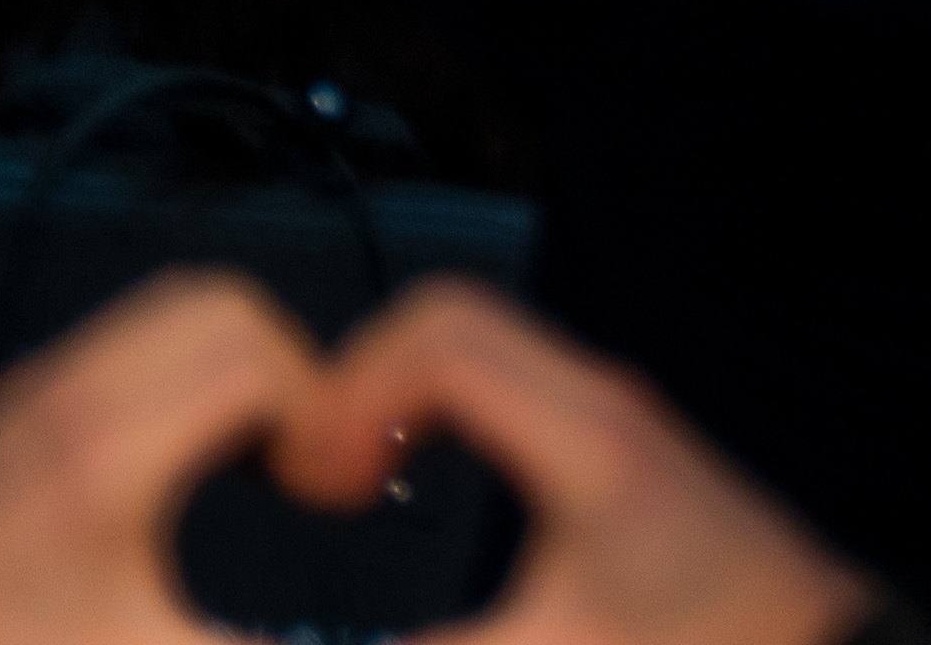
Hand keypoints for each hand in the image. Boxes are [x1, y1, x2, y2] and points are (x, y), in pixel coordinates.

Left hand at [0, 272, 327, 644]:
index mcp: (103, 447)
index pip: (251, 346)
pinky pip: (113, 351)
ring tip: (258, 471)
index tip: (331, 491)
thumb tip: (354, 637)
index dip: (325, 407)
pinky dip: (172, 382)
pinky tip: (180, 475)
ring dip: (228, 371)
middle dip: (287, 371)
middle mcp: (59, 391)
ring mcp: (22, 394)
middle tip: (307, 467)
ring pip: (158, 316)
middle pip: (212, 303)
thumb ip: (253, 638)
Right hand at [274, 279, 880, 644]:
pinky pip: (500, 375)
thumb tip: (335, 643)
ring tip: (351, 470)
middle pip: (446, 318)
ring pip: (474, 338)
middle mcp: (601, 402)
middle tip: (317, 470)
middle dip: (356, 379)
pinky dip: (435, 403)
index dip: (351, 394)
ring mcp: (611, 412)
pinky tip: (418, 473)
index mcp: (589, 438)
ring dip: (395, 388)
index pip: (441, 341)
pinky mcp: (615, 440)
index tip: (316, 476)